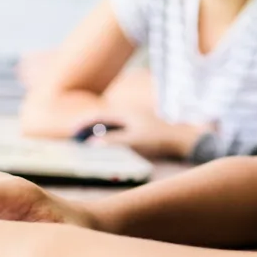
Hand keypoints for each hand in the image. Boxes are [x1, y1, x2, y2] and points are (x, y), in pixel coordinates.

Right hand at [77, 110, 205, 159]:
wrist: (183, 138)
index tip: (73, 131)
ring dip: (100, 129)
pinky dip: (110, 133)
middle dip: (89, 126)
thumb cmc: (159, 139)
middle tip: (77, 135)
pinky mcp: (142, 126)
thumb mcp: (133, 141)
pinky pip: (120, 127)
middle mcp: (129, 113)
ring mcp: (136, 119)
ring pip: (112, 123)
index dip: (84, 123)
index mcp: (125, 113)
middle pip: (104, 118)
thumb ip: (113, 141)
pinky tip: (110, 142)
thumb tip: (92, 143)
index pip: (99, 115)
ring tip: (89, 139)